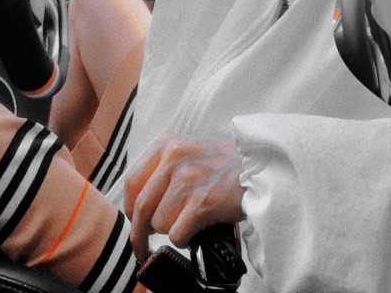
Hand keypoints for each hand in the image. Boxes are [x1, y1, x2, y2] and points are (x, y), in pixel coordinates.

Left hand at [124, 133, 243, 260]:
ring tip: (188, 222)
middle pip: (141, 207)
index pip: (132, 181)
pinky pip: (177, 234)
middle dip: (139, 233)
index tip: (133, 220)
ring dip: (172, 230)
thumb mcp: (188, 150)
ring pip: (159, 223)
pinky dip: (185, 239)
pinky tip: (196, 230)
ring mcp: (188, 180)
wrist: (260, 168)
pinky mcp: (202, 202)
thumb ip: (163, 167)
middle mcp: (174, 159)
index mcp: (166, 145)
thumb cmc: (225, 164)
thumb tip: (138, 200)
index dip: (130, 207)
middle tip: (142, 246)